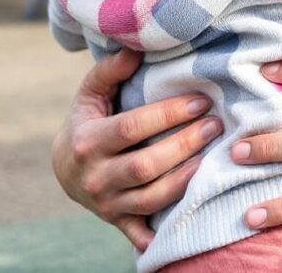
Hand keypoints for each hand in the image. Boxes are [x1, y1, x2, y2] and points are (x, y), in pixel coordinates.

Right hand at [52, 49, 223, 249]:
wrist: (65, 169)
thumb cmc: (87, 122)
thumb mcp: (90, 94)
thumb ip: (109, 71)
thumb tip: (133, 50)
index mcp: (89, 141)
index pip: (132, 127)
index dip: (168, 114)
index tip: (199, 101)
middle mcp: (95, 177)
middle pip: (146, 164)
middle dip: (185, 144)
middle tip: (215, 125)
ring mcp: (107, 203)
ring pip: (151, 198)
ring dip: (186, 179)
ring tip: (213, 156)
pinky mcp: (118, 221)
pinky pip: (142, 230)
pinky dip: (162, 232)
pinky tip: (190, 215)